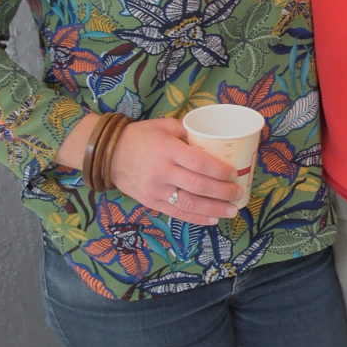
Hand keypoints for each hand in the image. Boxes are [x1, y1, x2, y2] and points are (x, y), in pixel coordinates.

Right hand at [107, 118, 245, 223]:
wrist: (108, 154)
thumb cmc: (140, 136)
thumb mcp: (163, 126)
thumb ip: (187, 132)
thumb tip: (212, 140)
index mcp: (167, 150)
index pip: (198, 162)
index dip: (218, 170)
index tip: (234, 173)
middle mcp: (162, 172)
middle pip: (197, 186)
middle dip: (222, 192)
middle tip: (238, 193)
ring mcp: (156, 190)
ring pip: (189, 204)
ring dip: (213, 209)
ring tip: (232, 211)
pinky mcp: (151, 203)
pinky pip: (176, 214)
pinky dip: (196, 219)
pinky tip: (212, 220)